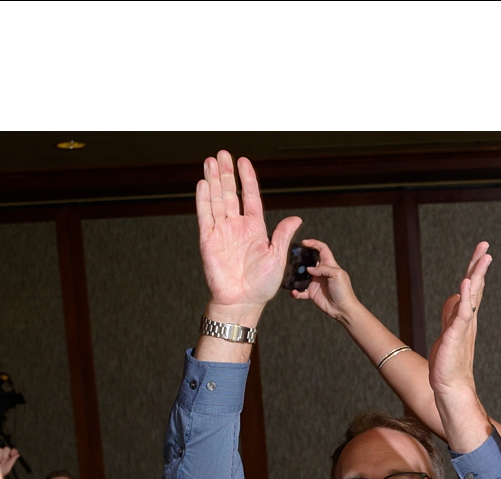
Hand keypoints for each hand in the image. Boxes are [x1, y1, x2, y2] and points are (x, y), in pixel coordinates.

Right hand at [0, 446, 21, 478]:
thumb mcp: (6, 469)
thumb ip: (12, 461)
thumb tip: (18, 454)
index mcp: (8, 458)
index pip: (13, 450)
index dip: (14, 451)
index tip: (12, 454)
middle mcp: (2, 455)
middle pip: (7, 448)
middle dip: (5, 455)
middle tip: (3, 461)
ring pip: (0, 449)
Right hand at [195, 151, 300, 316]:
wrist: (242, 302)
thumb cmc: (262, 285)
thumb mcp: (277, 257)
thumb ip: (282, 235)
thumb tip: (297, 218)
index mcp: (255, 229)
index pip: (251, 197)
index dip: (247, 179)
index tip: (243, 161)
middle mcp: (237, 227)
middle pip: (230, 194)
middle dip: (226, 174)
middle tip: (222, 154)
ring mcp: (222, 232)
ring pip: (216, 200)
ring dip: (213, 180)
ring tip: (210, 161)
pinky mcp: (208, 240)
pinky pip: (205, 216)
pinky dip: (203, 199)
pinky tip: (203, 183)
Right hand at [294, 238, 357, 318]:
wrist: (343, 309)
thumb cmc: (344, 291)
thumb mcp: (336, 275)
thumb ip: (323, 268)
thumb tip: (309, 269)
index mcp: (329, 264)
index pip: (322, 249)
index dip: (314, 243)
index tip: (304, 242)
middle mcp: (321, 272)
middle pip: (309, 260)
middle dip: (301, 258)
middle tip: (292, 257)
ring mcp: (315, 282)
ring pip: (302, 276)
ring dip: (295, 276)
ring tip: (289, 275)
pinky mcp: (312, 293)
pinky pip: (300, 291)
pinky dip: (295, 292)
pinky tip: (293, 292)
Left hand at [429, 242, 492, 401]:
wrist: (450, 387)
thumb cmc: (449, 362)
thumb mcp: (448, 331)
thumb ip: (451, 313)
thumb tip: (454, 296)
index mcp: (465, 317)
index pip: (472, 287)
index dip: (476, 268)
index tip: (482, 250)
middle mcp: (467, 319)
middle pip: (474, 286)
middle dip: (479, 265)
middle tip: (485, 246)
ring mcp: (462, 327)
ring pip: (471, 296)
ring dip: (477, 276)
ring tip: (483, 259)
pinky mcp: (455, 336)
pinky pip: (461, 314)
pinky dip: (464, 298)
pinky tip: (466, 284)